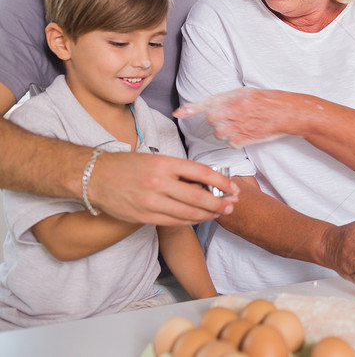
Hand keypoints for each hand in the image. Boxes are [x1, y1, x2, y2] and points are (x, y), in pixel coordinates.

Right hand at [88, 152, 238, 225]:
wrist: (94, 176)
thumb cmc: (128, 165)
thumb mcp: (156, 159)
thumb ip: (179, 171)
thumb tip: (207, 181)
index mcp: (164, 163)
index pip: (202, 173)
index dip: (221, 182)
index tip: (232, 187)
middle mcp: (159, 182)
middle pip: (199, 197)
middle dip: (220, 203)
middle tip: (232, 205)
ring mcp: (151, 202)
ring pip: (189, 213)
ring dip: (208, 214)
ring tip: (220, 213)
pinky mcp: (144, 217)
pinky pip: (174, 221)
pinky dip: (191, 221)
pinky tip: (200, 218)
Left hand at [174, 87, 307, 147]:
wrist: (290, 112)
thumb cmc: (271, 101)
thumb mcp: (250, 92)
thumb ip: (232, 98)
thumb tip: (215, 106)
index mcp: (236, 96)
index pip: (208, 102)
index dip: (191, 108)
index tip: (178, 113)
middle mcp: (236, 110)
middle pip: (211, 120)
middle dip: (216, 120)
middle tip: (228, 118)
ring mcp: (242, 125)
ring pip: (220, 133)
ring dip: (224, 131)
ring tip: (238, 126)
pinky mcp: (248, 137)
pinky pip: (231, 143)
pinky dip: (235, 141)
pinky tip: (244, 134)